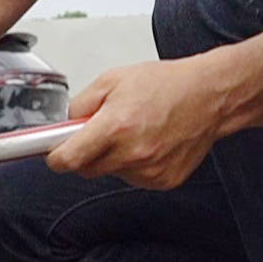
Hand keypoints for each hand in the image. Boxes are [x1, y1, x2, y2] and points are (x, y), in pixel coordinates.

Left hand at [45, 58, 219, 189]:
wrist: (209, 95)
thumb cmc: (165, 84)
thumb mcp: (111, 80)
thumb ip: (80, 105)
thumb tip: (65, 125)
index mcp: (116, 127)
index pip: (69, 159)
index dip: (55, 157)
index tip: (53, 153)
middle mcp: (133, 153)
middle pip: (86, 170)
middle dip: (85, 153)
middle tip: (99, 131)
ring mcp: (150, 170)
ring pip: (110, 173)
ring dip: (112, 158)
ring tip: (132, 131)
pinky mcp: (164, 181)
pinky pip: (133, 178)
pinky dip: (133, 165)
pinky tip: (147, 142)